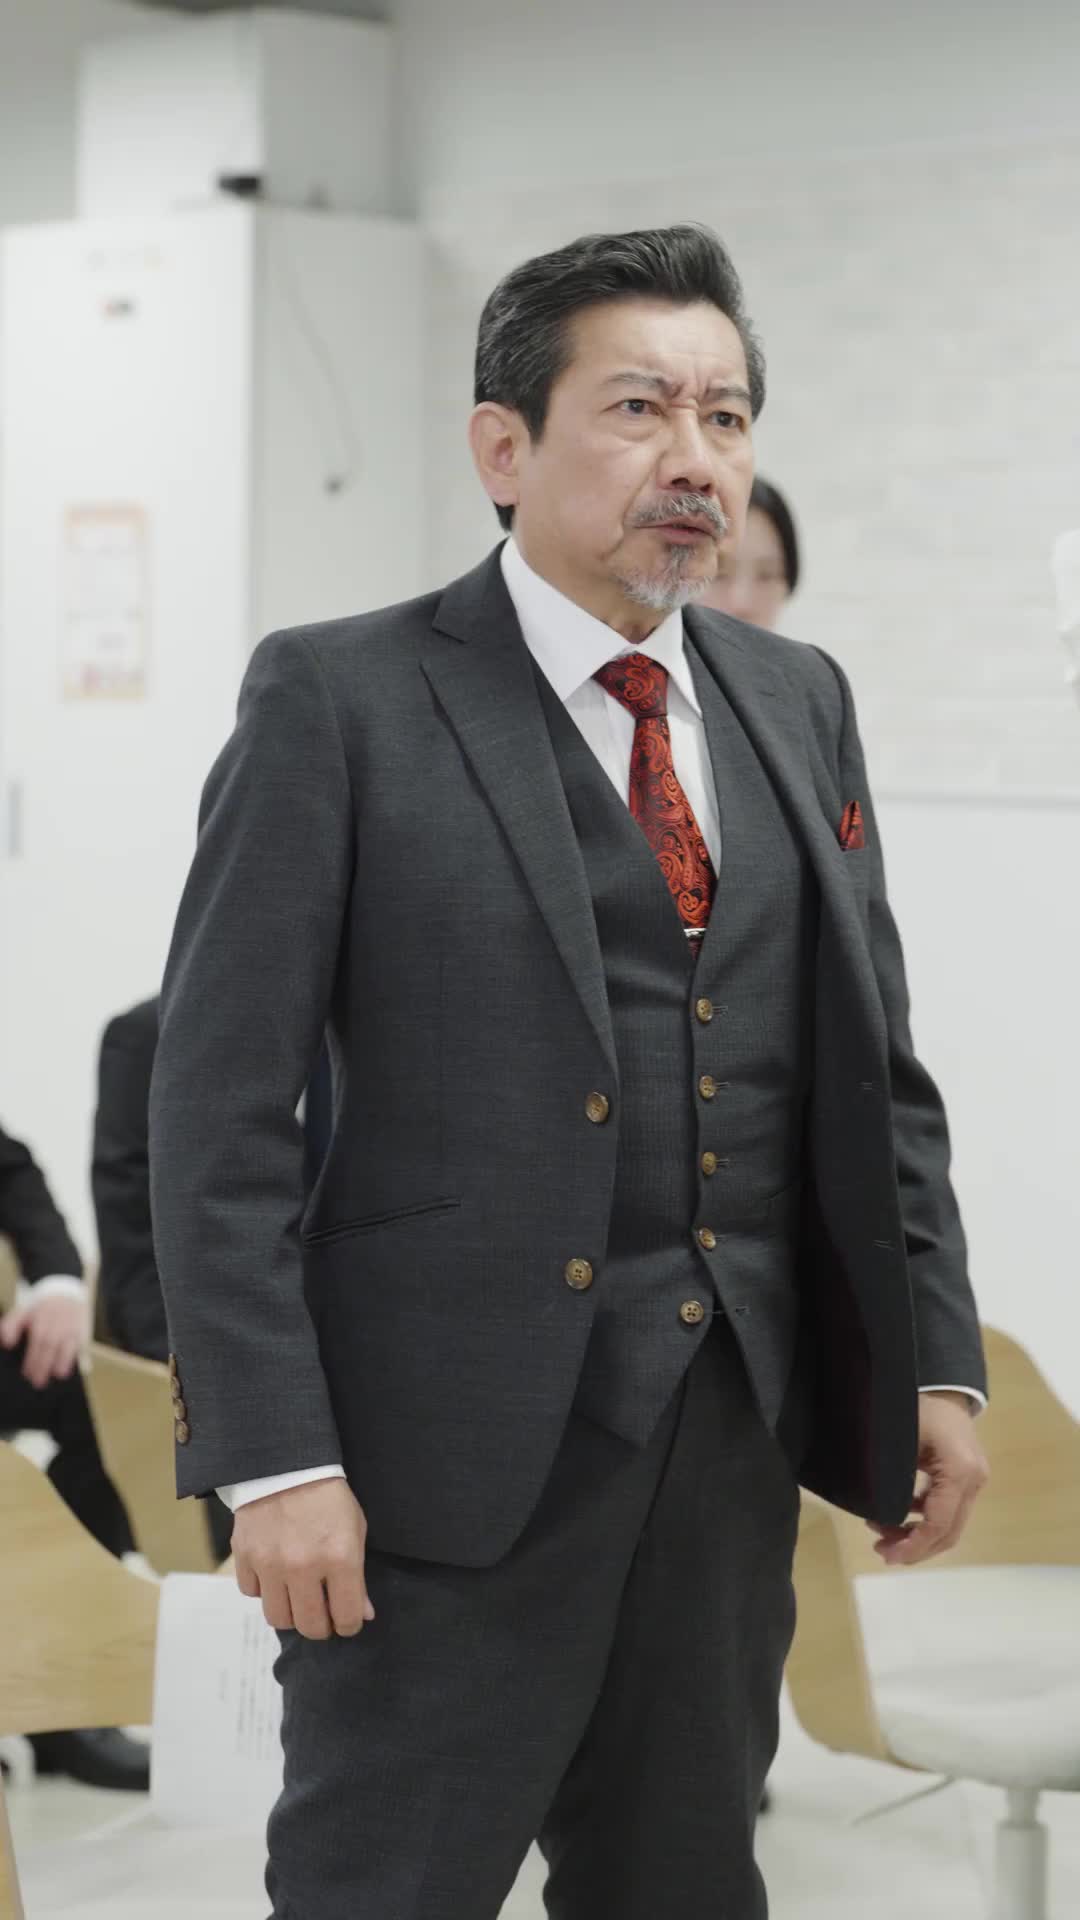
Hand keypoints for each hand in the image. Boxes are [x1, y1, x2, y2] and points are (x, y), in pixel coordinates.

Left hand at [0, 1291, 88, 1388]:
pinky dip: (72, 1359)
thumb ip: (11, 1325)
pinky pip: (78, 1346)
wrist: (65, 1292)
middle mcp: (57, 1323)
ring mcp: (70, 1327)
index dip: (32, 1358)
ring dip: (62, 1362)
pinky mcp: (81, 1331)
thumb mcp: (23, 1311)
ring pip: (67, 1346)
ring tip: (56, 1376)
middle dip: (44, 1365)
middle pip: (50, 1345)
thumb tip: (6, 1343)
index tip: (27, 1373)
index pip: (37, 1341)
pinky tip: (65, 1371)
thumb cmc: (40, 1308)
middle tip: (37, 1383)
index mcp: (41, 1319)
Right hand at [233, 1476, 374, 1639]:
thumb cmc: (327, 1496)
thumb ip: (358, 1576)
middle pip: (310, 1626)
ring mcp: (271, 1563)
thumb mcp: (355, 1529)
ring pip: (278, 1619)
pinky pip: (252, 1593)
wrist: (286, 1463)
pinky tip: (274, 1573)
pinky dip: (263, 1589)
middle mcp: (304, 1566)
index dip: (349, 1625)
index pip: (346, 1618)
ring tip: (298, 1597)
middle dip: (320, 1627)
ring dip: (290, 1614)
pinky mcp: (245, 1556)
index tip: (346, 1620)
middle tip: (323, 1615)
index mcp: (340, 1558)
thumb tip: (361, 1614)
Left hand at [868, 1392, 988, 1567]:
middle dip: (915, 1548)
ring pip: (949, 1525)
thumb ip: (893, 1480)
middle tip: (881, 1552)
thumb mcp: (900, 1439)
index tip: (886, 1555)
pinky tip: (897, 1518)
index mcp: (960, 1471)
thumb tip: (876, 1518)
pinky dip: (924, 1520)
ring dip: (918, 1536)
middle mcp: (974, 1480)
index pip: (939, 1524)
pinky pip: (947, 1510)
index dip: (913, 1546)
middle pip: (948, 1532)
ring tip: (883, 1535)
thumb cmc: (916, 1404)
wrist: (941, 1383)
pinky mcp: (967, 1478)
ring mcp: (974, 1480)